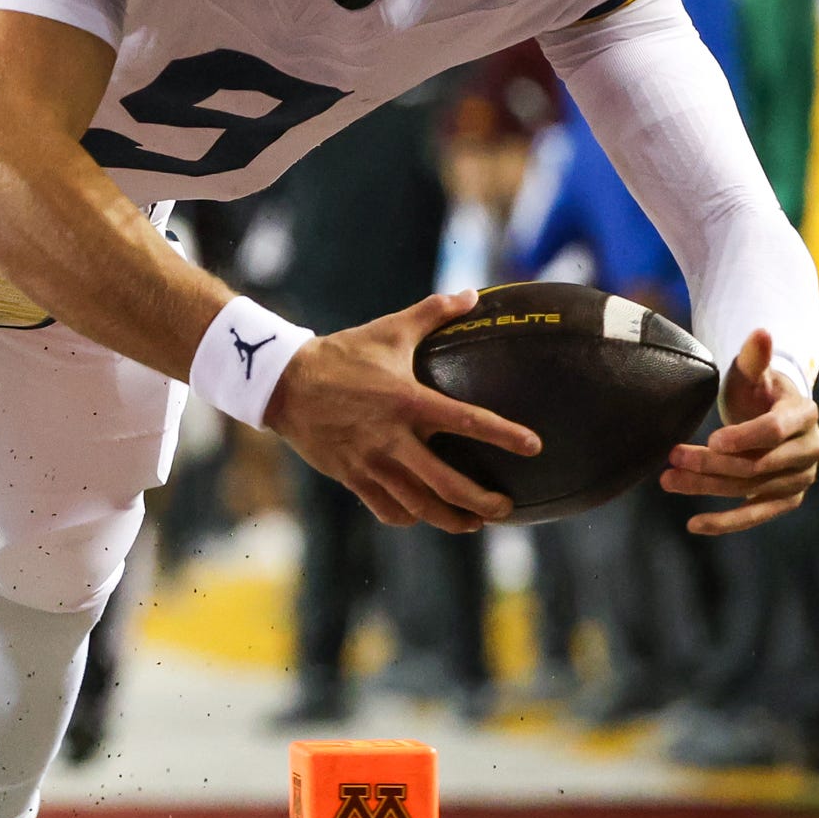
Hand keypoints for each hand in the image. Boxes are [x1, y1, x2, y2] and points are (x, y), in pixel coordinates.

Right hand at [267, 289, 540, 532]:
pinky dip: (410, 516)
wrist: (284, 383)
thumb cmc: (343, 354)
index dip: (504, 435)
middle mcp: (393, 437)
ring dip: (452, 519)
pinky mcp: (352, 476)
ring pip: (419, 505)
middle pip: (447, 483)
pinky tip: (423, 514)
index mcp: (409, 401)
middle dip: (482, 502)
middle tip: (506, 508)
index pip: (467, 420)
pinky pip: (387, 508)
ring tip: (474, 523)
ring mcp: (371, 462)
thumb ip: (434, 313)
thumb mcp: (390, 329)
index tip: (534, 447)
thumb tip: (472, 294)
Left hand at [661, 329, 818, 535]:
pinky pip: (756, 515)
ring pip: (749, 488)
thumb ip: (754, 357)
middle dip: (712, 462)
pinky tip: (695, 524)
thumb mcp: (753, 373)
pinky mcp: (786, 499)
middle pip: (757, 463)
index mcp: (804, 414)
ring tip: (668, 479)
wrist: (772, 417)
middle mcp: (810, 449)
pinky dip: (726, 522)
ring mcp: (800, 478)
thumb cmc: (760, 391)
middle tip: (672, 456)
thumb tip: (762, 332)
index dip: (745, 437)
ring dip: (707, 487)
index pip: (775, 430)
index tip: (711, 440)